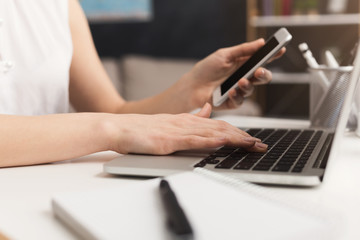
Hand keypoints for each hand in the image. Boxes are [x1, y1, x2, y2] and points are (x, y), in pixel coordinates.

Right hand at [107, 103, 267, 154]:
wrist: (118, 127)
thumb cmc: (140, 130)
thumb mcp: (168, 125)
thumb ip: (188, 121)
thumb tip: (206, 114)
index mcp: (187, 121)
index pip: (218, 125)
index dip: (238, 132)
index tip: (252, 140)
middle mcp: (186, 123)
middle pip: (221, 128)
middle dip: (244, 137)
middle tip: (261, 145)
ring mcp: (178, 130)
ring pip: (213, 132)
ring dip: (235, 138)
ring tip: (252, 144)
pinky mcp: (169, 140)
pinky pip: (194, 139)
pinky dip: (212, 140)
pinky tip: (224, 141)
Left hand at [183, 39, 284, 109]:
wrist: (191, 87)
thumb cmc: (206, 69)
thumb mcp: (224, 55)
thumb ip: (243, 50)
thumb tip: (261, 42)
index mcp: (243, 64)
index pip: (261, 60)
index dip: (272, 55)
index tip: (281, 50)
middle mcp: (243, 77)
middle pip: (262, 77)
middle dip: (264, 74)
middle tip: (259, 71)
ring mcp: (239, 90)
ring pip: (252, 89)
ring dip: (247, 85)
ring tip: (240, 82)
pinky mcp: (232, 102)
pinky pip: (240, 100)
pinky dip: (237, 95)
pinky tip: (231, 91)